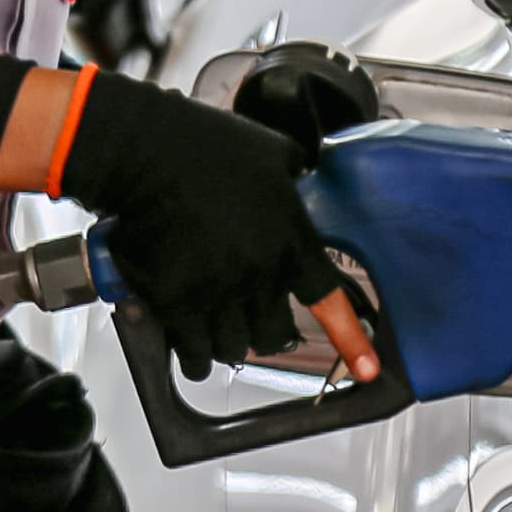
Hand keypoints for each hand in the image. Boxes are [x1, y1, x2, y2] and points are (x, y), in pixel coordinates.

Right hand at [54, 73, 356, 377]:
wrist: (145, 152)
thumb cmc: (202, 144)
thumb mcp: (271, 150)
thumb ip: (292, 173)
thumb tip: (299, 175)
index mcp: (288, 239)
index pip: (327, 299)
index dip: (349, 339)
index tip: (365, 367)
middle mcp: (258, 273)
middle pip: (274, 337)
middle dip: (266, 335)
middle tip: (252, 324)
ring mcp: (216, 292)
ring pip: (232, 349)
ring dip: (227, 344)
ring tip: (216, 331)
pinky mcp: (175, 302)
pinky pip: (192, 352)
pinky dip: (193, 358)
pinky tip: (191, 352)